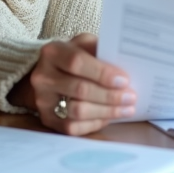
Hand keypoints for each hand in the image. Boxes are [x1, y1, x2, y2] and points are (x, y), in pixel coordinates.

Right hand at [9, 34, 136, 135]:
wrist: (50, 75)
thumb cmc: (74, 57)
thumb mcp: (85, 45)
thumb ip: (101, 51)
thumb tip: (127, 64)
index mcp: (52, 52)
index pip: (77, 62)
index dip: (102, 73)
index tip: (124, 80)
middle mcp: (42, 76)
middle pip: (80, 89)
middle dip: (110, 95)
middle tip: (131, 97)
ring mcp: (43, 100)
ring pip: (78, 111)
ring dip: (107, 111)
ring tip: (126, 109)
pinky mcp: (48, 120)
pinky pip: (74, 127)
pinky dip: (96, 123)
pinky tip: (110, 117)